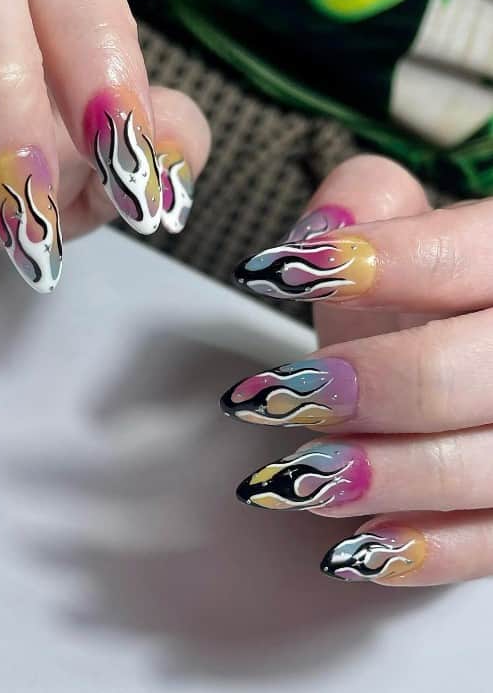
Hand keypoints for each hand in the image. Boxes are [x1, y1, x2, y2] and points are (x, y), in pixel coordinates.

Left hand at [221, 155, 492, 586]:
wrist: (465, 363)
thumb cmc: (428, 300)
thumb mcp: (404, 238)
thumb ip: (368, 204)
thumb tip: (318, 230)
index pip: (466, 254)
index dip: (377, 264)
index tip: (281, 273)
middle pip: (469, 374)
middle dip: (371, 388)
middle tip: (284, 396)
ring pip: (484, 467)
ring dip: (383, 477)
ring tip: (294, 477)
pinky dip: (424, 550)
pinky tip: (353, 547)